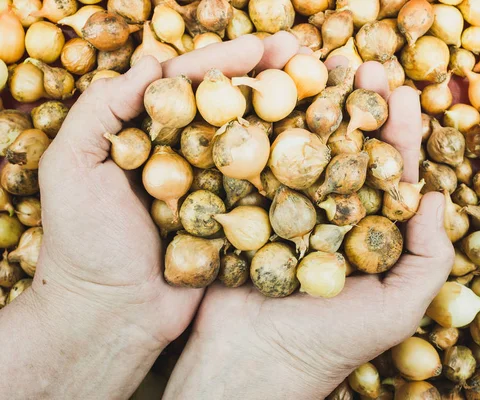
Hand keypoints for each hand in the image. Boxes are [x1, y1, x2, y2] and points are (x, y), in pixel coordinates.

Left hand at [0, 33, 297, 397]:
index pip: (190, 86)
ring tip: (324, 86)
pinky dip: (291, 167)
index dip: (225, 63)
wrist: (113, 315)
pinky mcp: (235, 220)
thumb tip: (153, 62)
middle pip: (230, 107)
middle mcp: (186, 156)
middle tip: (304, 52)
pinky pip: (266, 189)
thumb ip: (103, 110)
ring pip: (254, 142)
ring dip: (288, 112)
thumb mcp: (71, 168)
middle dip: (267, 77)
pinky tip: (320, 145)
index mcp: (149, 136)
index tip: (260, 45)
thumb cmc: (85, 244)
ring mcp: (214, 188)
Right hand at [163, 59, 454, 398]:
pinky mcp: (245, 211)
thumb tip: (441, 196)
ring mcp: (285, 210)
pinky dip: (265, 130)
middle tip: (362, 62)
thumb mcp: (398, 308)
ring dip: (312, 105)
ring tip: (318, 64)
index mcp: (367, 233)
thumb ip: (428, 256)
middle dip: (357, 107)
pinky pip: (258, 165)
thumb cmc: (330, 344)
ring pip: (303, 149)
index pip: (390, 175)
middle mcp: (328, 215)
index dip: (399, 134)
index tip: (404, 93)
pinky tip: (271, 95)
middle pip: (347, 150)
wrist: (251, 365)